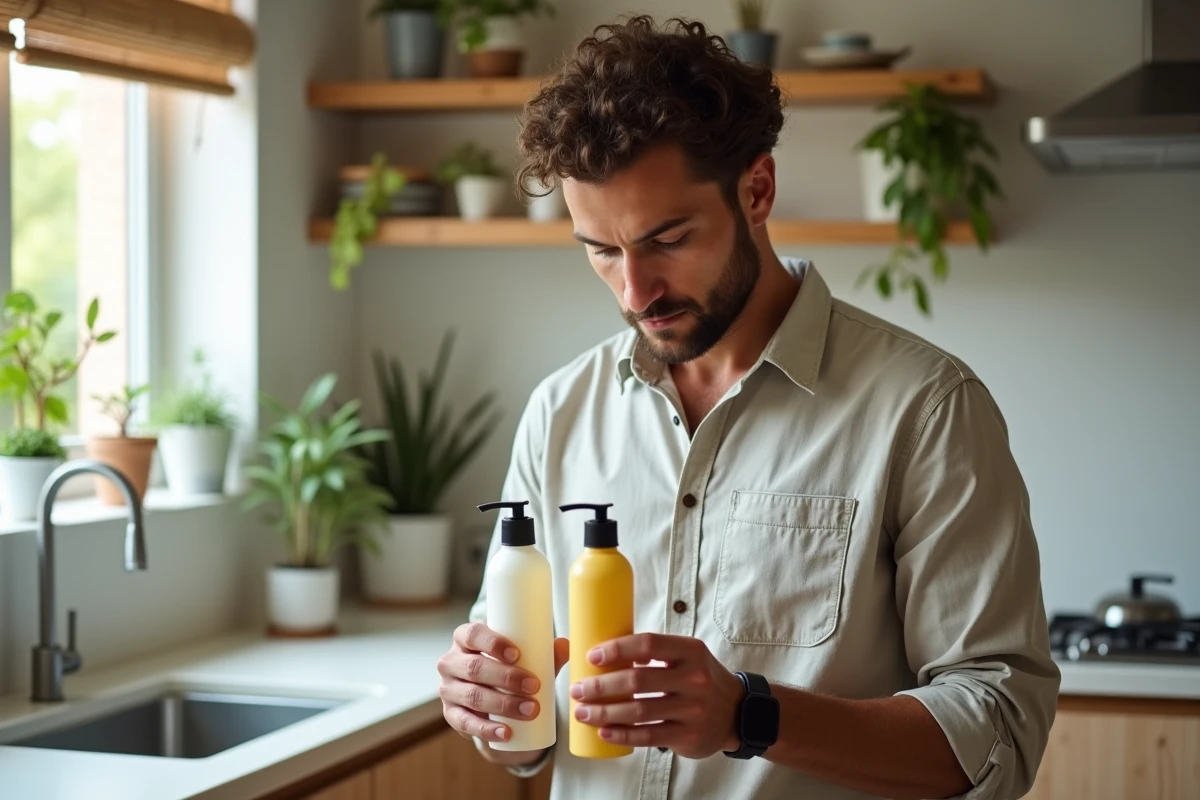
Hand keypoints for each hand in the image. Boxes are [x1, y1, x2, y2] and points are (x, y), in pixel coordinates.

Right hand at [437, 621, 568, 747]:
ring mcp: (448, 689)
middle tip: (534, 686)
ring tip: (531, 710)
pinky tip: (506, 732)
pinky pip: (465, 723)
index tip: (518, 655)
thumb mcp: (525, 658)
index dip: (493, 643)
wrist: (493, 700)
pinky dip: (487, 729)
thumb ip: (545, 653)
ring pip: (472, 695)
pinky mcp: (450, 714)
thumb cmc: (508, 668)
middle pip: (474, 667)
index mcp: (465, 639)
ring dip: (503, 704)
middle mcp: (451, 661)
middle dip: (506, 678)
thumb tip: (564, 645)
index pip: (472, 634)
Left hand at [569, 633, 743, 758]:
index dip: (617, 649)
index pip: (648, 644)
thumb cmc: (701, 679)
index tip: (591, 656)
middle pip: (637, 680)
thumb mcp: (688, 656)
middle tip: (578, 689)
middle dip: (600, 686)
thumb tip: (606, 650)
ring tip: (583, 712)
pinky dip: (622, 734)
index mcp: (691, 651)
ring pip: (638, 711)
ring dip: (605, 712)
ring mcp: (693, 709)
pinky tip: (604, 732)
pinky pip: (648, 736)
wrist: (737, 713)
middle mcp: (694, 678)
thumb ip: (656, 652)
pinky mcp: (688, 735)